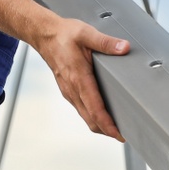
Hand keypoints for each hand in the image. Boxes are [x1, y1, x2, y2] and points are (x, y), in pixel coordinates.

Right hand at [33, 14, 126, 140]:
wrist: (44, 35)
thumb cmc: (63, 35)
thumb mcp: (86, 34)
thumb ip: (106, 42)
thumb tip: (123, 48)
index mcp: (79, 78)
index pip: (95, 109)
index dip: (108, 125)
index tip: (119, 134)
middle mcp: (73, 89)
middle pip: (90, 120)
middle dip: (107, 131)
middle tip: (124, 135)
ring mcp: (69, 91)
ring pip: (85, 116)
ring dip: (100, 125)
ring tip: (117, 128)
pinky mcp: (68, 90)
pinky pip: (82, 109)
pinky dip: (93, 117)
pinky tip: (103, 114)